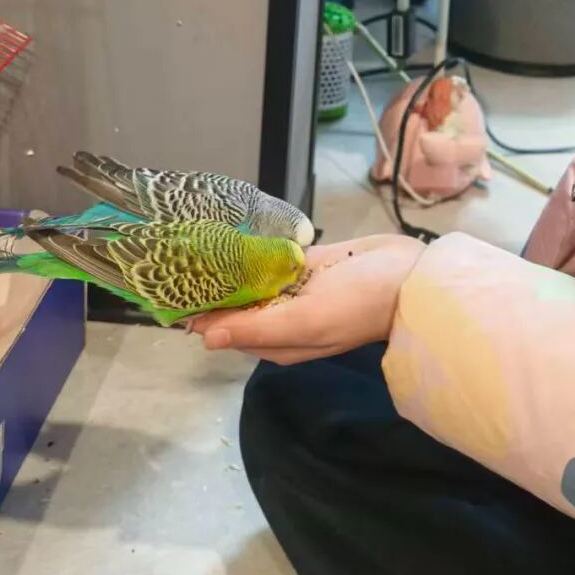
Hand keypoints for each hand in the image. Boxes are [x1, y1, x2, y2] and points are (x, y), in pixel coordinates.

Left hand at [189, 233, 424, 364]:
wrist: (410, 276)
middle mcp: (280, 319)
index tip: (165, 290)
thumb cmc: (360, 304)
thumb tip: (204, 338)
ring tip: (192, 240)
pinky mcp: (306, 266)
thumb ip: (256, 329)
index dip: (196, 312)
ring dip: (226, 264)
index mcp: (276, 341)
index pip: (223, 329)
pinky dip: (252, 250)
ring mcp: (293, 291)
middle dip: (206, 285)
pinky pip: (271, 259)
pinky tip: (231, 233)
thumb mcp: (305, 322)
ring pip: (249, 279)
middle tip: (173, 256)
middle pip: (232, 304)